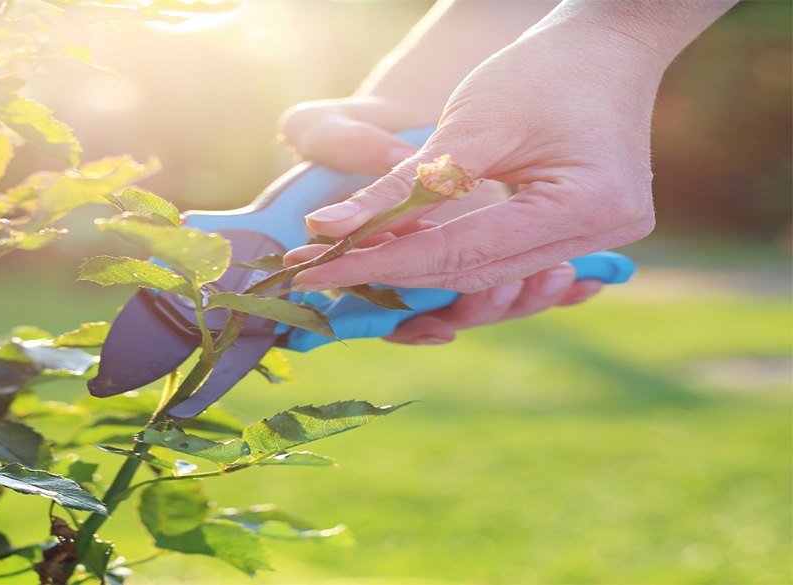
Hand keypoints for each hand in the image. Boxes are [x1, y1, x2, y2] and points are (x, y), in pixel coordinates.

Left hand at [280, 98, 603, 344]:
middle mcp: (602, 236)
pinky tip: (404, 262)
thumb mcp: (469, 124)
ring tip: (354, 264)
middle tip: (321, 271)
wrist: (605, 47)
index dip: (380, 264)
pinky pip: (506, 265)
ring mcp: (600, 241)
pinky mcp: (583, 235)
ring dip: (419, 276)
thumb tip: (327, 229)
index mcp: (585, 205)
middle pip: (474, 276)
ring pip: (487, 279)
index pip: (461, 254)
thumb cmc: (540, 71)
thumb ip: (403, 186)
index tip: (315, 270)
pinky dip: (454, 264)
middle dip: (391, 274)